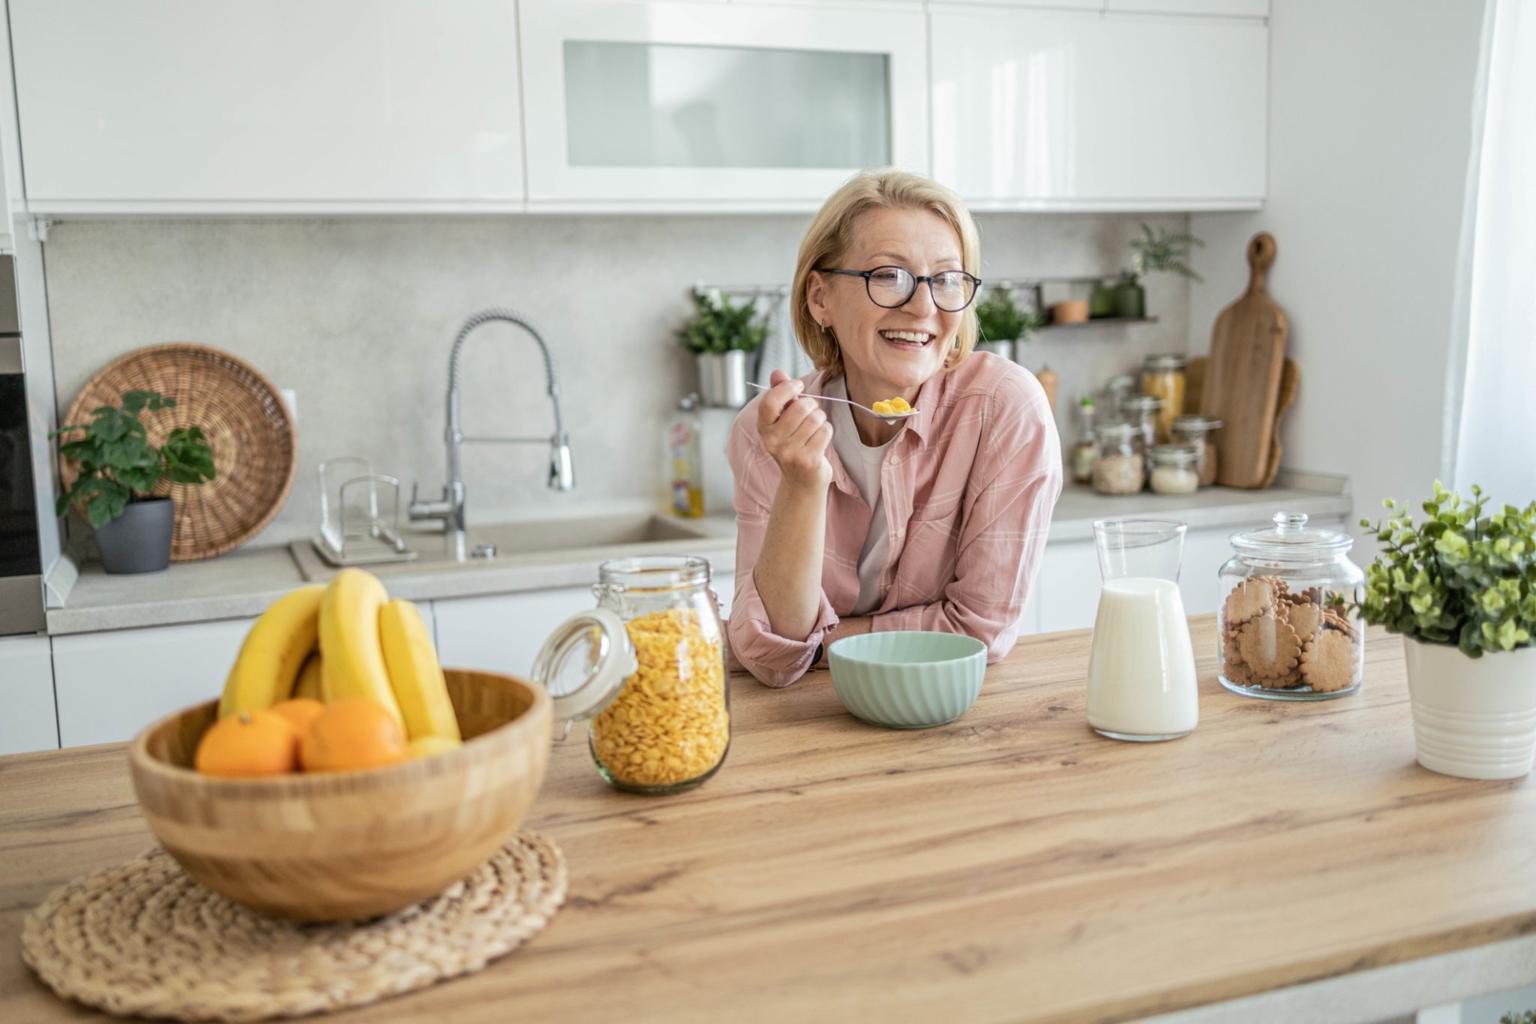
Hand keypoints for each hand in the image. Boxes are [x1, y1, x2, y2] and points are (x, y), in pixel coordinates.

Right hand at [757, 369, 831, 493]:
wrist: (801, 482)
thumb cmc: (794, 445)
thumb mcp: (782, 421)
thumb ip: (780, 396)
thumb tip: (777, 372)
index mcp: (764, 429)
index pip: (770, 401)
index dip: (786, 388)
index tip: (798, 386)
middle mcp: (773, 441)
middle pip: (800, 407)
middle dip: (812, 405)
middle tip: (812, 412)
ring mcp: (790, 452)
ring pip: (815, 418)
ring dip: (820, 419)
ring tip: (815, 428)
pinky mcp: (808, 460)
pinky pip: (825, 431)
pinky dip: (827, 431)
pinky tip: (820, 440)